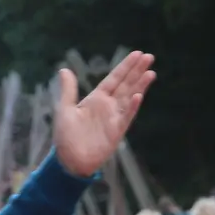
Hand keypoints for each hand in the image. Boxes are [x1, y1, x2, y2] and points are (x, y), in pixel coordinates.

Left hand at [53, 52, 156, 176]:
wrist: (70, 160)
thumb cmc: (66, 137)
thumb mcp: (65, 109)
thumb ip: (68, 89)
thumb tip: (64, 69)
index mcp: (96, 98)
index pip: (114, 78)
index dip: (125, 66)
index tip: (137, 53)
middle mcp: (108, 106)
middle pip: (126, 84)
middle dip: (137, 71)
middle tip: (149, 56)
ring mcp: (114, 118)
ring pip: (130, 97)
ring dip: (140, 85)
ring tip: (151, 72)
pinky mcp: (116, 132)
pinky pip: (126, 117)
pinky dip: (132, 106)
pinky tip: (138, 95)